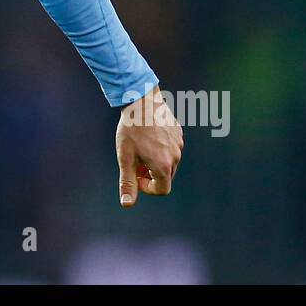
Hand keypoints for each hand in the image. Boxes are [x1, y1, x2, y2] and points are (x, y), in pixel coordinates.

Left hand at [115, 85, 182, 206]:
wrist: (141, 100)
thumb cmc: (131, 130)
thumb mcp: (125, 158)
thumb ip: (128, 182)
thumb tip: (127, 204)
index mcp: (163, 166)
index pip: (162, 190)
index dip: (147, 188)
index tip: (135, 175)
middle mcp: (176, 156)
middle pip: (165, 176)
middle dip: (150, 174)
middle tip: (135, 161)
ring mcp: (179, 144)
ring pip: (169, 161)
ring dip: (156, 161)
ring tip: (140, 147)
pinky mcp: (179, 132)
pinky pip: (172, 147)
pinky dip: (161, 148)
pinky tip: (148, 136)